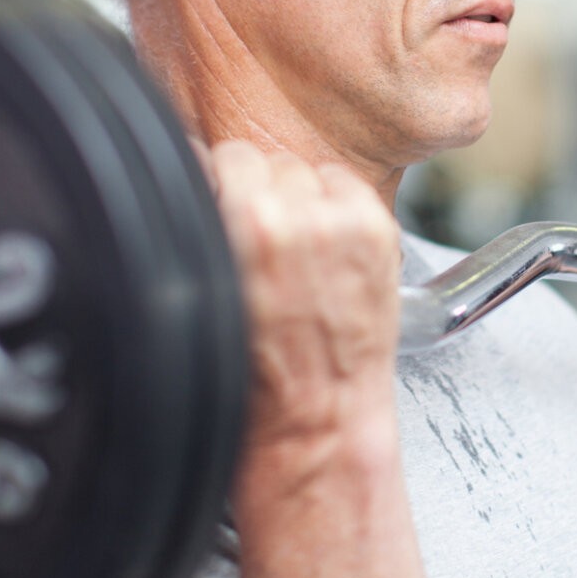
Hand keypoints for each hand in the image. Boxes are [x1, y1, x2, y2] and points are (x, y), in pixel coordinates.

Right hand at [209, 140, 402, 457]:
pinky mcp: (377, 232)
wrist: (314, 422)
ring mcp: (342, 224)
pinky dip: (337, 207)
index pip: (220, 155)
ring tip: (296, 251)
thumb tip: (199, 175)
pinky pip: (346, 185)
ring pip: (306, 169)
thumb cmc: (253, 377)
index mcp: (240, 226)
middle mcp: (293, 218)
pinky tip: (327, 249)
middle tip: (260, 243)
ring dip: (300, 198)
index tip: (221, 209)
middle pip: (264, 159)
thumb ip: (201, 226)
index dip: (219, 186)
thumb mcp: (202, 289)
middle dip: (259, 193)